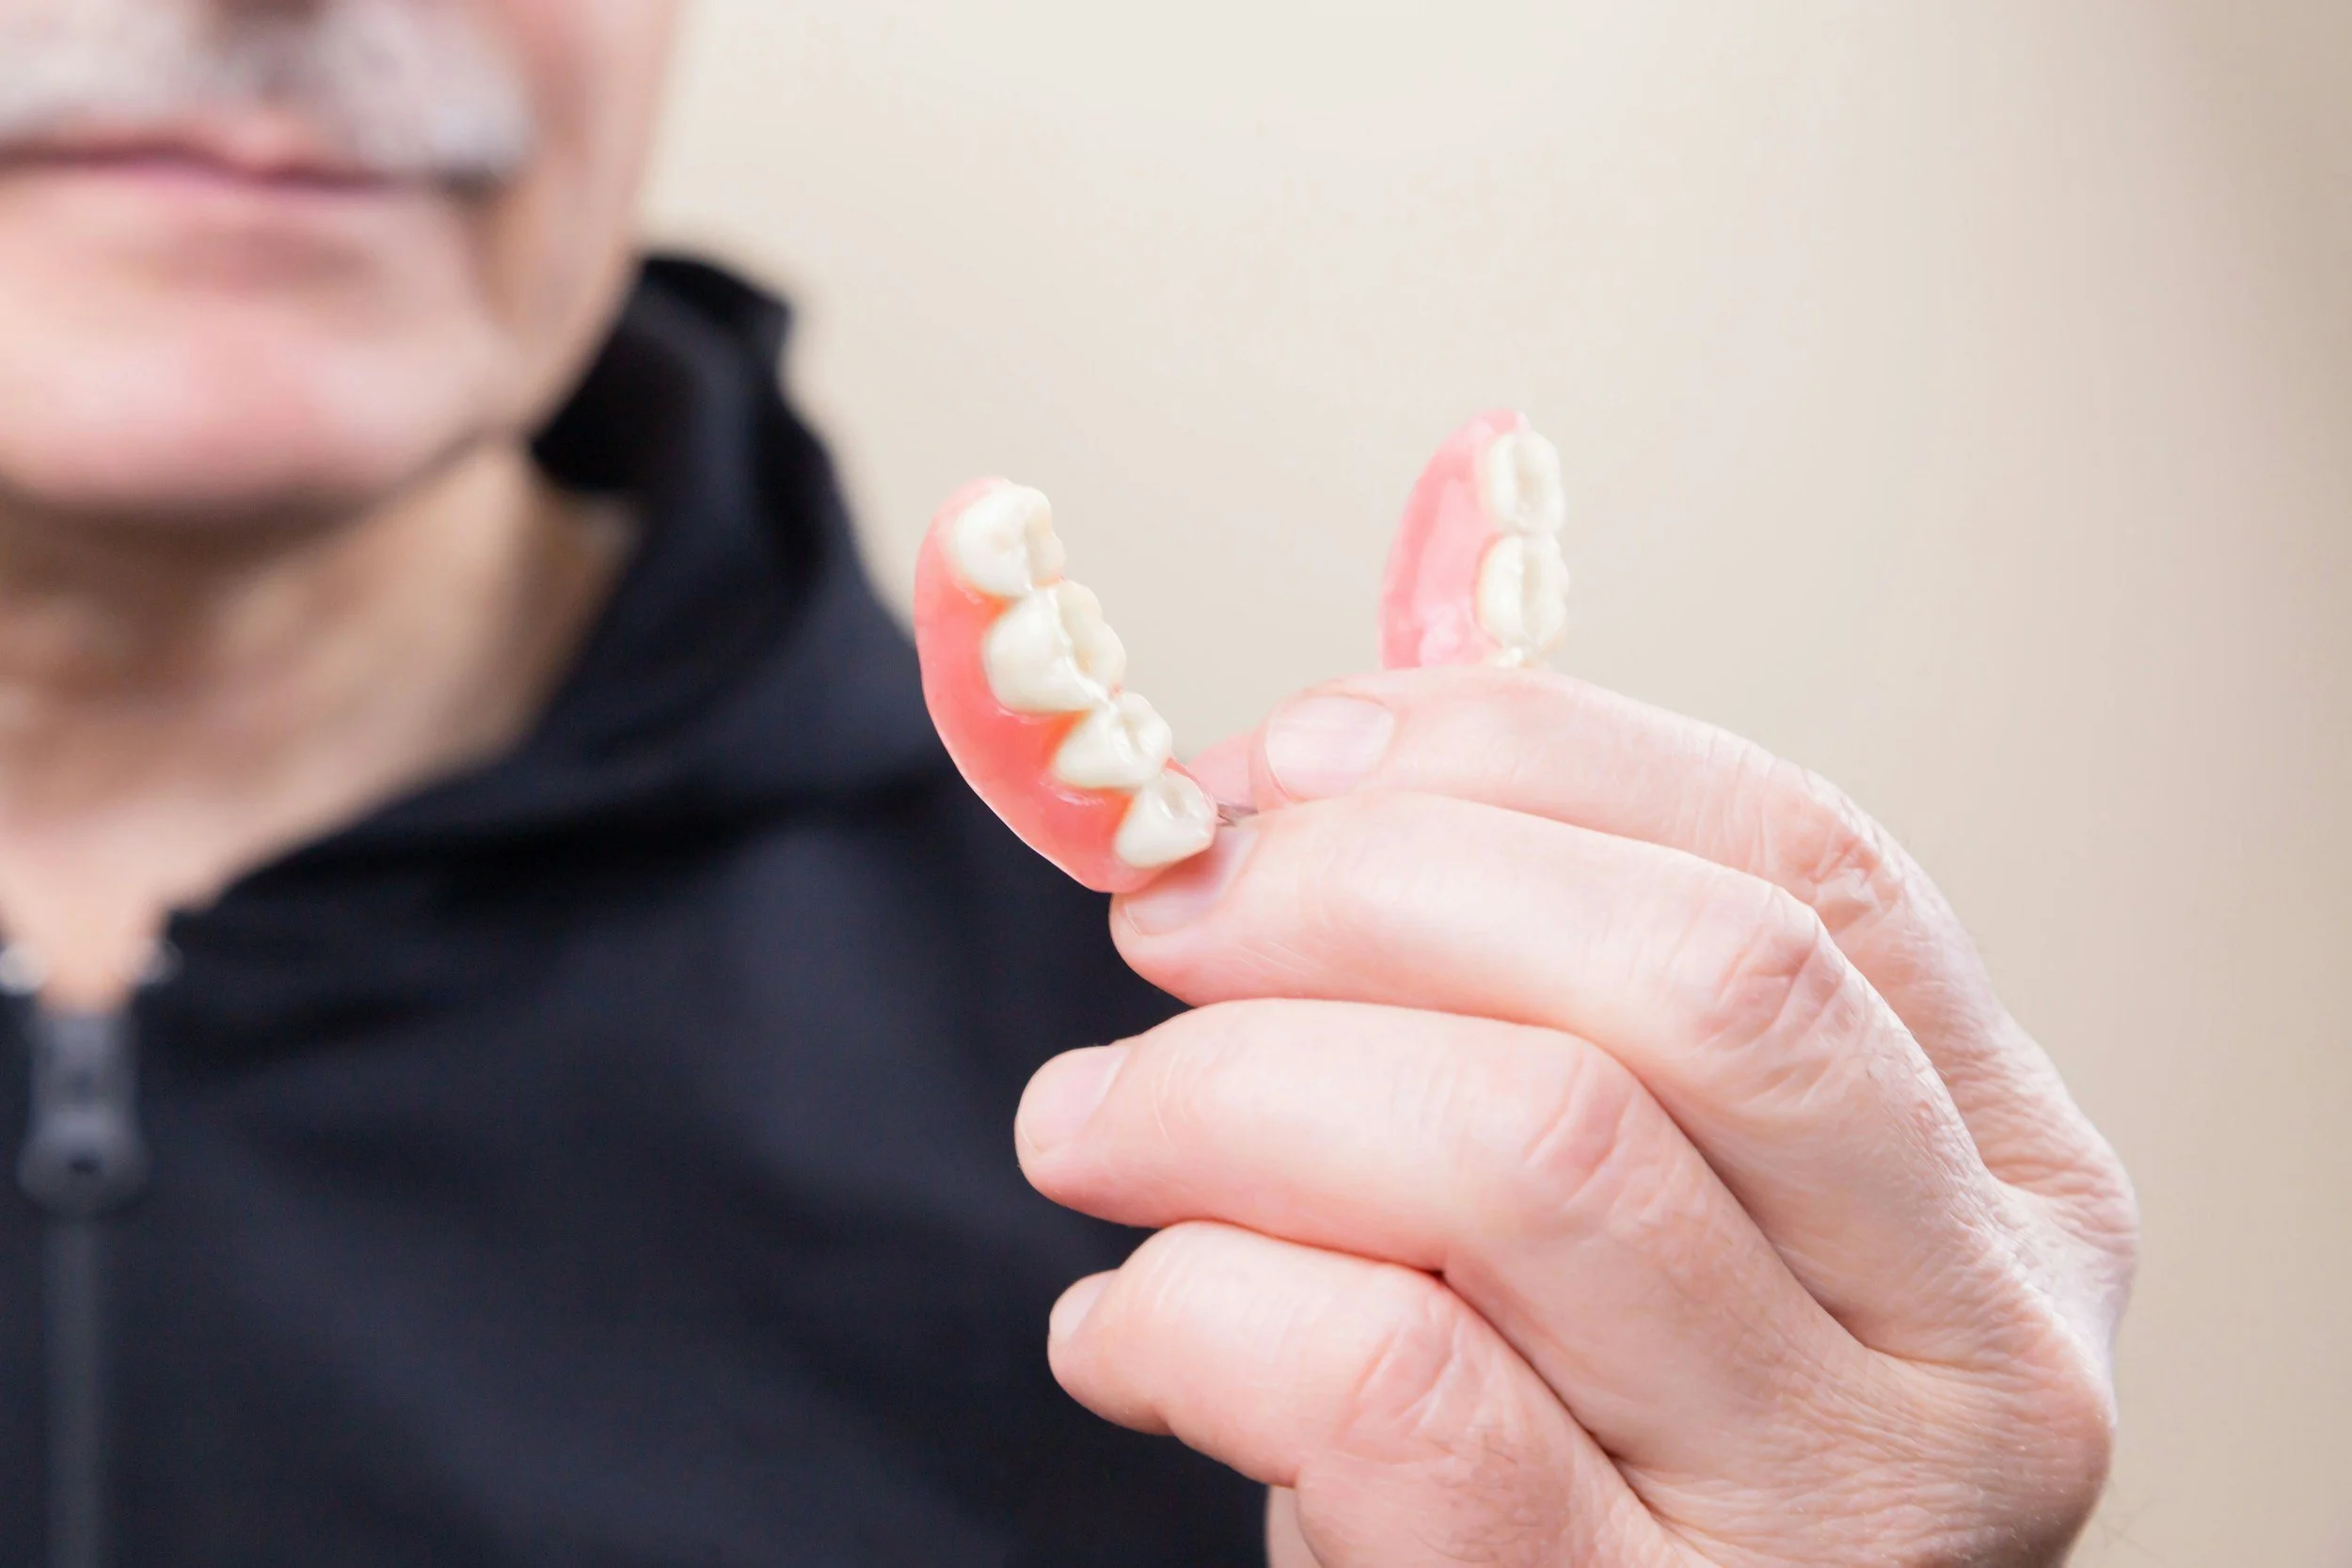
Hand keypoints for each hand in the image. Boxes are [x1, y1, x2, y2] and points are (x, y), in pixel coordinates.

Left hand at [1014, 666, 2137, 1565]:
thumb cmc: (1559, 1437)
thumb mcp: (1621, 1206)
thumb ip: (1530, 994)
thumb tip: (1294, 771)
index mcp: (2000, 1172)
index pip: (1801, 858)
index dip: (1513, 759)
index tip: (1282, 764)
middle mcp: (1977, 1339)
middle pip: (1696, 978)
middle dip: (1369, 890)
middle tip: (1165, 918)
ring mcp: (1835, 1515)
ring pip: (1530, 1153)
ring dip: (1228, 1091)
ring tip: (1088, 1127)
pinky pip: (1389, 1387)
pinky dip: (1194, 1305)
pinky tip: (1120, 1328)